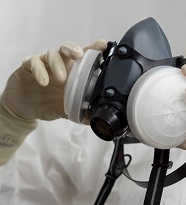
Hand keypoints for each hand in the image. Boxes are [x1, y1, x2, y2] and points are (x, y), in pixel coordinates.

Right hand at [0, 40, 106, 164]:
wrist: (24, 108)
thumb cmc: (48, 103)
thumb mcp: (66, 109)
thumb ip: (80, 112)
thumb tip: (95, 119)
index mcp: (72, 71)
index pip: (84, 56)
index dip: (94, 49)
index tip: (103, 45)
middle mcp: (59, 63)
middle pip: (68, 48)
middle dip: (74, 49)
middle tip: (79, 55)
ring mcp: (44, 63)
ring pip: (51, 54)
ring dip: (57, 64)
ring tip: (62, 79)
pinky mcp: (28, 66)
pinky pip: (33, 62)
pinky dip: (39, 70)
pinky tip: (43, 81)